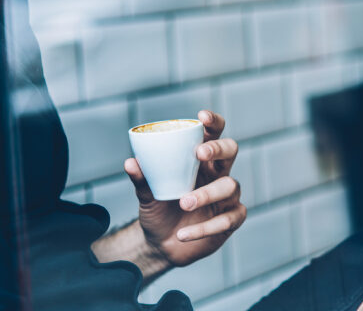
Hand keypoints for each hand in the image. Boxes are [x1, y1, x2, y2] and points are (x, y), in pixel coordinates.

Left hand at [125, 110, 246, 268]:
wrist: (161, 245)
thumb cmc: (158, 210)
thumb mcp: (147, 194)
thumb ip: (142, 179)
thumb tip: (131, 162)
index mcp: (200, 160)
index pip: (212, 133)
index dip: (212, 122)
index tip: (201, 117)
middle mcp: (217, 173)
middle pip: (231, 149)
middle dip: (218, 148)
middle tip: (199, 153)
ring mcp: (227, 196)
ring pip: (230, 185)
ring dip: (206, 193)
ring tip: (183, 203)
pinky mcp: (231, 219)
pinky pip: (229, 219)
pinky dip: (206, 227)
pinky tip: (184, 233)